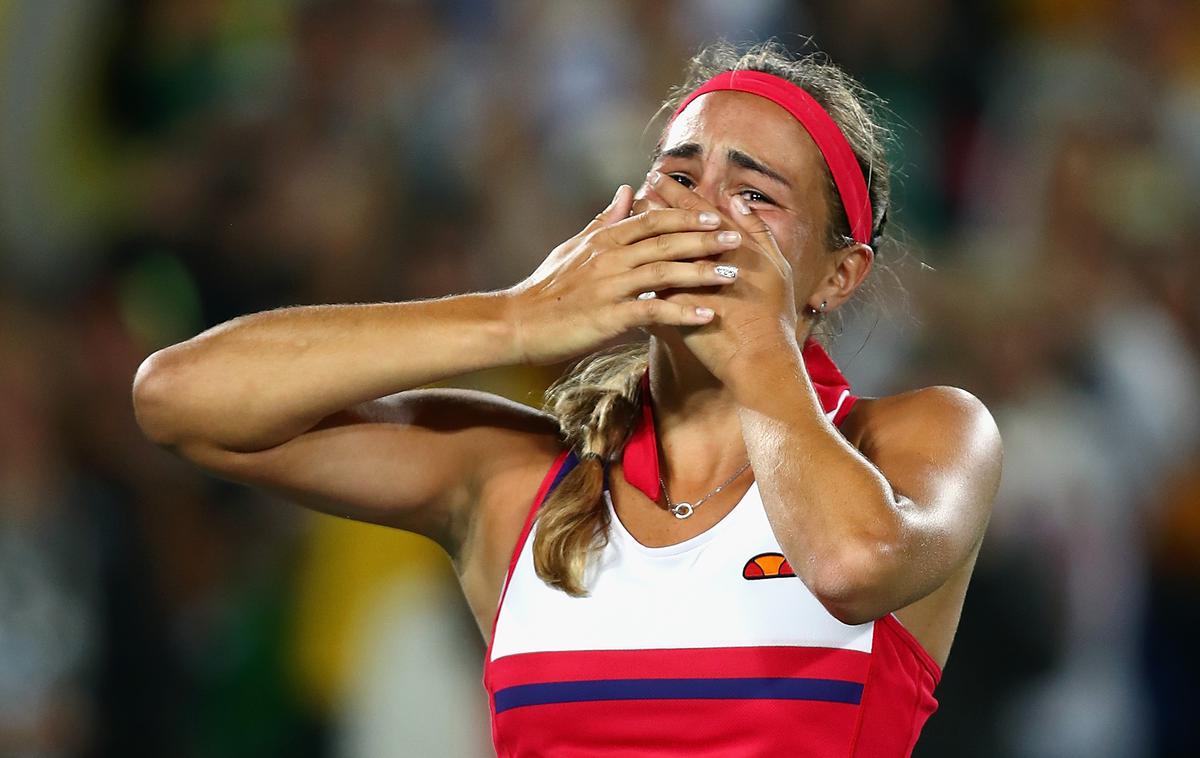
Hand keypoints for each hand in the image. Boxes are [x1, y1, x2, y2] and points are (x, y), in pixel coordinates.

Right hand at [505, 185, 744, 365]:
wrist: (517, 323)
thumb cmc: (547, 288)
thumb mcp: (574, 247)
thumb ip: (605, 220)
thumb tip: (627, 189)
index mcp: (604, 240)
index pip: (652, 220)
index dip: (686, 216)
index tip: (717, 215)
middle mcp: (609, 258)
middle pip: (665, 241)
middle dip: (704, 239)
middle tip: (737, 239)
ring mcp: (609, 286)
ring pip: (663, 272)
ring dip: (700, 273)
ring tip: (731, 276)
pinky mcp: (608, 316)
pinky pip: (652, 310)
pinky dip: (681, 312)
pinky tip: (706, 316)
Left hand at [640, 171, 801, 382]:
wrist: (759, 358)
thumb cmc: (772, 316)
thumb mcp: (776, 267)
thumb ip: (757, 231)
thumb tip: (737, 201)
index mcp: (735, 247)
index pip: (699, 213)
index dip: (678, 193)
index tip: (659, 177)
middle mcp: (709, 260)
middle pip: (674, 227)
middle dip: (655, 205)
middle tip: (634, 188)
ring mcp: (690, 285)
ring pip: (658, 253)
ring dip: (641, 236)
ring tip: (624, 219)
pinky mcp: (676, 308)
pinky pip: (650, 288)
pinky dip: (637, 275)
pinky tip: (621, 264)